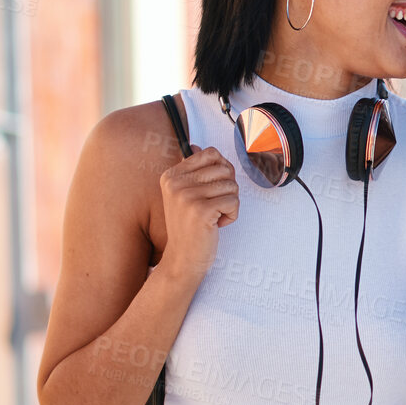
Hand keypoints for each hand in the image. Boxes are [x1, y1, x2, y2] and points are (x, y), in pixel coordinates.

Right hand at [157, 147, 238, 283]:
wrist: (182, 258)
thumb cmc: (189, 226)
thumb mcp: (183, 194)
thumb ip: (192, 170)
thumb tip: (196, 145)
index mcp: (172, 175)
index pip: (211, 153)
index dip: (222, 171)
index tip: (211, 189)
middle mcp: (176, 182)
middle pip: (225, 169)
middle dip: (227, 189)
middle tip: (212, 206)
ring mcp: (186, 196)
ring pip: (232, 185)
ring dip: (229, 204)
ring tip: (212, 216)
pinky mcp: (200, 210)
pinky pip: (234, 201)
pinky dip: (231, 215)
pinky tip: (215, 225)